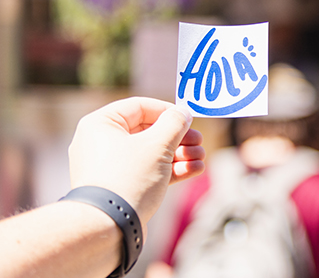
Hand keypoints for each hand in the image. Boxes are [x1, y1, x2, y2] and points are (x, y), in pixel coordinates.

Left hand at [68, 97, 204, 223]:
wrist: (108, 227)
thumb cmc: (129, 178)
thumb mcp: (158, 145)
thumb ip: (174, 123)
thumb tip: (182, 113)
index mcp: (101, 124)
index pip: (139, 107)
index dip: (167, 111)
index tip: (188, 119)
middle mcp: (101, 142)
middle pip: (148, 131)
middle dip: (179, 137)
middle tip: (199, 141)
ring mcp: (110, 166)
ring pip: (150, 153)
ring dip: (179, 154)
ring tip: (200, 157)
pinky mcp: (120, 186)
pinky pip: (147, 171)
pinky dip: (170, 170)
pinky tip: (194, 169)